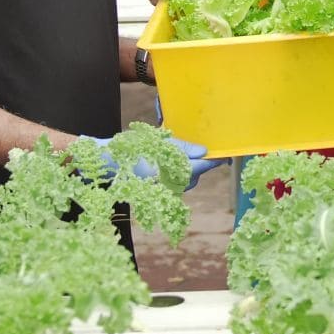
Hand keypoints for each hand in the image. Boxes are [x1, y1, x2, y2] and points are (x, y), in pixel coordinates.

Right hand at [81, 131, 222, 187]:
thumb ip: (182, 148)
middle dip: (198, 165)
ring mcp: (161, 190)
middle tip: (199, 150)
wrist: (108, 161)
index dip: (212, 162)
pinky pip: (175, 184)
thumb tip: (204, 153)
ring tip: (177, 155)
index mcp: (167, 170)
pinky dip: (178, 175)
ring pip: (185, 182)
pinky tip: (168, 164)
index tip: (225, 157)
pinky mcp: (156, 192)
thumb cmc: (132, 147)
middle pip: (194, 176)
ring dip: (188, 170)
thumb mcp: (158, 142)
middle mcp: (166, 184)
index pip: (198, 168)